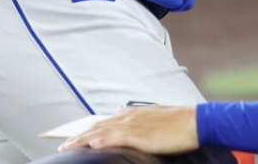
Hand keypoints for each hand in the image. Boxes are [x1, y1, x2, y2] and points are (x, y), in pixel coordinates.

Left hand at [59, 105, 197, 153]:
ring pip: (103, 132)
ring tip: (68, 147)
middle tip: (61, 145)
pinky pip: (118, 138)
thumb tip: (120, 110)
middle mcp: (130, 117)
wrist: (196, 121)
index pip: (103, 121)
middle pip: (98, 126)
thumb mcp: (156, 113)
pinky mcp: (142, 135)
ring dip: (83, 140)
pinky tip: (92, 145)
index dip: (86, 128)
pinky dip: (103, 140)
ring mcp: (135, 126)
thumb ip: (137, 113)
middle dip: (78, 136)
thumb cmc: (179, 120)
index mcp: (133, 114)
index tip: (72, 136)